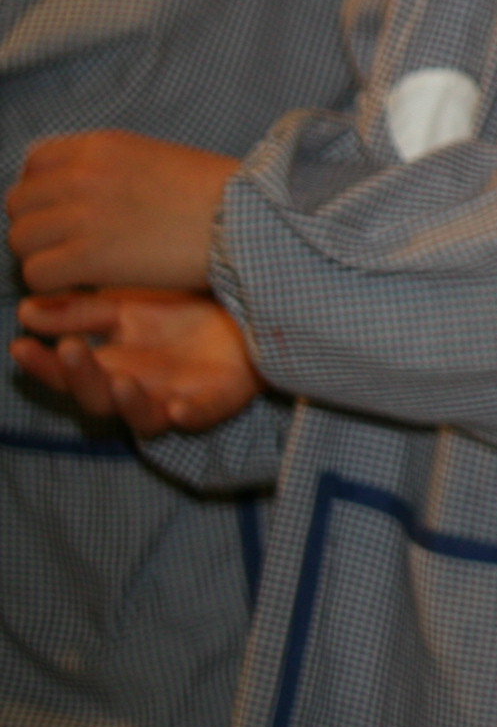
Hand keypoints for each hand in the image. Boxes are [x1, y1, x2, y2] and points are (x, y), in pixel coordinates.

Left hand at [8, 132, 236, 292]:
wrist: (247, 220)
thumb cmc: (215, 194)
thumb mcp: (154, 158)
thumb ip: (107, 167)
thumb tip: (75, 191)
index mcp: (99, 146)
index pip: (33, 165)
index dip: (42, 193)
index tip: (64, 213)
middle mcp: (81, 175)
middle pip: (19, 204)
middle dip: (38, 227)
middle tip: (68, 246)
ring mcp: (80, 215)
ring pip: (21, 241)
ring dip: (43, 257)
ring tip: (76, 268)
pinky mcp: (87, 256)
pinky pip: (36, 274)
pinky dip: (52, 285)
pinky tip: (82, 284)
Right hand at [11, 289, 263, 434]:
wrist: (244, 315)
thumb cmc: (179, 316)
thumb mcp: (127, 308)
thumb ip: (80, 313)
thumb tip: (25, 311)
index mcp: (111, 369)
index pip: (67, 374)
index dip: (42, 365)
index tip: (19, 345)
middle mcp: (138, 392)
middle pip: (99, 399)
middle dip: (81, 377)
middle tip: (69, 348)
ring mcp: (176, 400)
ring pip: (144, 417)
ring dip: (129, 403)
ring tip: (121, 381)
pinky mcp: (217, 402)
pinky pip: (201, 417)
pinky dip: (190, 416)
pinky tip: (179, 410)